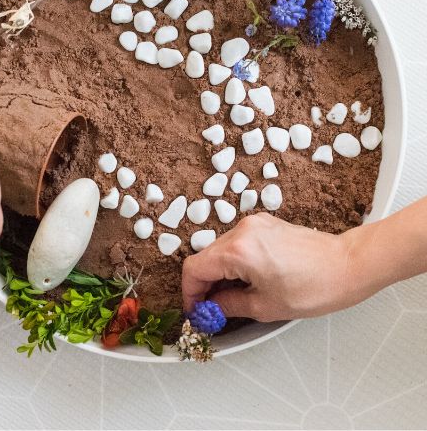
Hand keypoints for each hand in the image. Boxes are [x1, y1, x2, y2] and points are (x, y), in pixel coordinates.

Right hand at [182, 213, 359, 321]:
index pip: (195, 268)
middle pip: (206, 256)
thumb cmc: (312, 287)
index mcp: (239, 250)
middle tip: (211, 310)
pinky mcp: (266, 224)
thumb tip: (212, 309)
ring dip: (220, 273)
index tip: (196, 311)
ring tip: (231, 298)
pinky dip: (235, 262)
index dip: (190, 293)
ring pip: (221, 249)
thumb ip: (230, 305)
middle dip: (204, 285)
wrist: (345, 266)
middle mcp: (243, 230)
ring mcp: (255, 224)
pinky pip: (239, 242)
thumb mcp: (265, 306)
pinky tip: (247, 281)